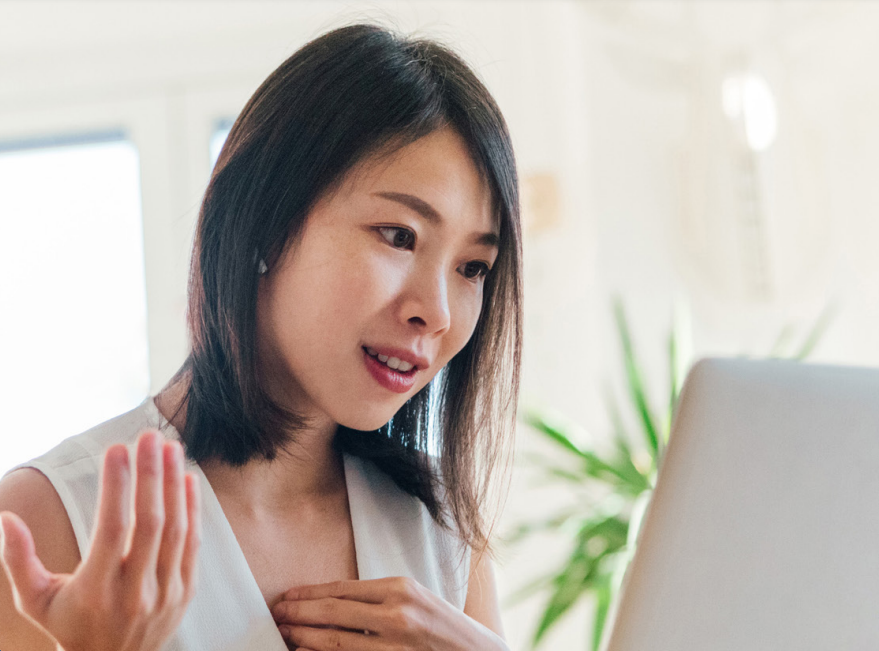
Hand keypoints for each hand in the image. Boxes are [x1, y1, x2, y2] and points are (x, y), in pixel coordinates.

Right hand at [0, 431, 200, 650]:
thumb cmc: (69, 626)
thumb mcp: (36, 601)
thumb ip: (20, 560)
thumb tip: (6, 518)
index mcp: (96, 590)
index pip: (112, 528)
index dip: (116, 486)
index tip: (116, 448)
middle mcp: (135, 591)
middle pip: (150, 523)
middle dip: (151, 474)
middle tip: (150, 435)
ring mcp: (165, 592)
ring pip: (177, 529)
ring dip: (175, 484)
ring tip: (172, 447)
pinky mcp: (185, 592)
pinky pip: (193, 544)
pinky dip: (193, 510)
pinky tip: (188, 478)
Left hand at [271, 576, 508, 650]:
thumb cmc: (446, 630)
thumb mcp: (418, 601)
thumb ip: (381, 599)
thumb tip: (334, 602)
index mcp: (401, 590)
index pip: (341, 589)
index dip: (309, 594)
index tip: (288, 597)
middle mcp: (396, 616)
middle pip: (331, 614)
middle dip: (298, 616)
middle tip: (277, 616)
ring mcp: (393, 647)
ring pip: (334, 644)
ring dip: (303, 641)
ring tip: (285, 637)